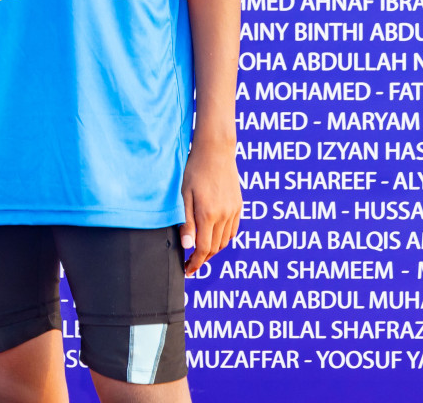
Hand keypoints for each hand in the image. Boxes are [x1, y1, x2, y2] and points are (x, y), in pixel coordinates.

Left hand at [180, 140, 239, 275]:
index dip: (195, 263)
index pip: (203, 249)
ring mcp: (233, 211)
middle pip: (215, 248)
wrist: (216, 151)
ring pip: (225, 241)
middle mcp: (224, 216)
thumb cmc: (194, 171)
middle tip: (190, 263)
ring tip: (200, 253)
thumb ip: (186, 222)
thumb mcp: (184, 195)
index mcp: (208, 214)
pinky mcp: (239, 206)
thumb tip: (187, 246)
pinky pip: (233, 231)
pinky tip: (214, 239)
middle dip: (203, 259)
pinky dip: (224, 239)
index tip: (187, 270)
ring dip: (213, 250)